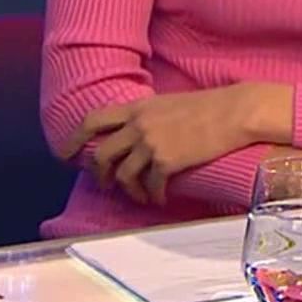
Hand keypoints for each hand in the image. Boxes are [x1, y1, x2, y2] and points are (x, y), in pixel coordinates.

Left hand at [60, 83, 290, 205]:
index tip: (65, 154)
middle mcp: (139, 124)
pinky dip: (152, 195)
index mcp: (138, 107)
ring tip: (139, 195)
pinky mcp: (167, 161)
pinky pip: (150, 185)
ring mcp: (151, 143)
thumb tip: (139, 133)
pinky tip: (160, 198)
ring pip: (123, 174)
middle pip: (102, 154)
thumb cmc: (212, 105)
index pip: (93, 120)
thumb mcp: (171, 102)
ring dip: (128, 190)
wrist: (236, 112)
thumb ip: (150, 116)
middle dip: (99, 174)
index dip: (74, 139)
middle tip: (105, 184)